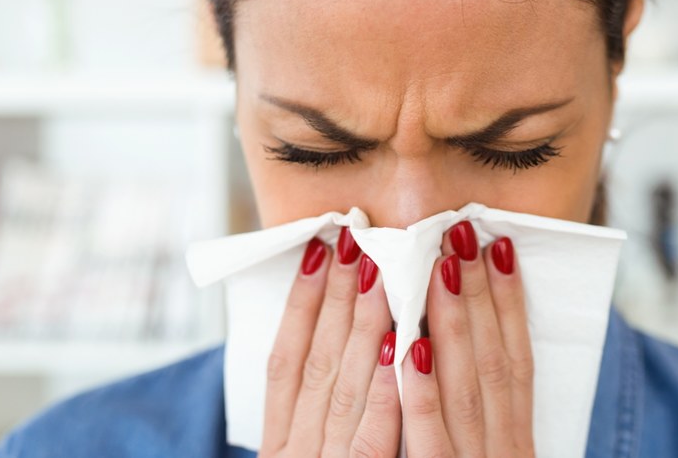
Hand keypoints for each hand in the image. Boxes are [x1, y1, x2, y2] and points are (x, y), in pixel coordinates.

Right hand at [260, 227, 399, 456]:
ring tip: (379, 272)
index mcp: (279, 444)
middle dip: (336, 297)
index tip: (317, 251)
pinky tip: (398, 348)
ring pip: (347, 388)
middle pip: (317, 363)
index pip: (284, 362)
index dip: (300, 303)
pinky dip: (385, 392)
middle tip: (354, 240)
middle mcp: (297, 454)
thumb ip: (317, 414)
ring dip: (364, 325)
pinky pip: (373, 439)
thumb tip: (338, 337)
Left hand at [403, 222, 534, 456]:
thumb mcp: (489, 455)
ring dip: (452, 323)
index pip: (518, 362)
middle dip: (480, 295)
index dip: (511, 303)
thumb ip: (480, 411)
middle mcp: (500, 452)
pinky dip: (421, 392)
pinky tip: (409, 347)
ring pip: (462, 389)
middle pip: (493, 363)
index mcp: (514, 442)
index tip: (501, 247)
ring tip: (442, 267)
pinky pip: (428, 439)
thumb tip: (462, 333)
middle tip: (464, 235)